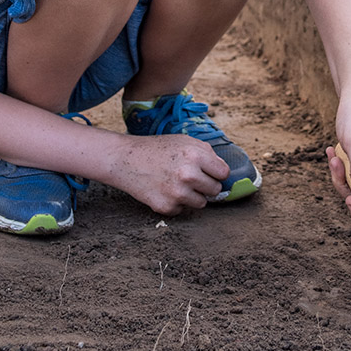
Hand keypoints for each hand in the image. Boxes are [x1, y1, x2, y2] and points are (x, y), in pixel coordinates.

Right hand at [112, 135, 229, 214]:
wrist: (126, 160)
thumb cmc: (157, 149)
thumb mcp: (184, 141)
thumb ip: (207, 153)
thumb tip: (223, 170)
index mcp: (195, 155)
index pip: (223, 173)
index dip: (217, 173)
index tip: (210, 172)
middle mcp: (188, 174)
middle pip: (215, 190)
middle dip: (206, 185)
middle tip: (192, 179)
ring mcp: (177, 193)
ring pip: (201, 203)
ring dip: (193, 196)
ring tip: (177, 184)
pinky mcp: (166, 206)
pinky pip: (183, 210)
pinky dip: (176, 203)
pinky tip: (164, 190)